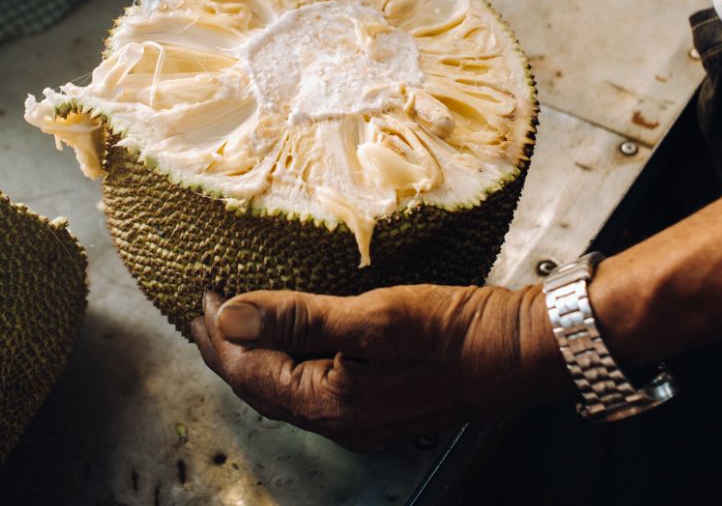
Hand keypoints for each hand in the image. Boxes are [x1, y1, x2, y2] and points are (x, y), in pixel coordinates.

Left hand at [192, 284, 568, 450]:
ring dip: (261, 354)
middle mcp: (342, 420)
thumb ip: (297, 317)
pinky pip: (319, 383)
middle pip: (264, 388)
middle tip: (204, 315)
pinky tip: (298, 336)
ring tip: (240, 323)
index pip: (250, 374)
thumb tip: (231, 317)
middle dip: (230, 351)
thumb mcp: (372, 317)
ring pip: (290, 387)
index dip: (218, 337)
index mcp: (330, 403)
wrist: (522, 350)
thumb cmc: (456, 332)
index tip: (200, 300)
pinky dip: (294, 357)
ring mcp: (364, 416)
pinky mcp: (383, 401)